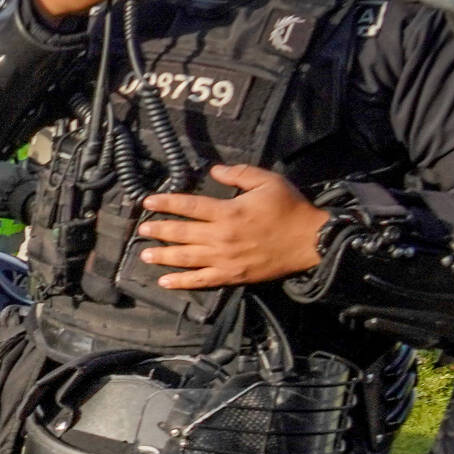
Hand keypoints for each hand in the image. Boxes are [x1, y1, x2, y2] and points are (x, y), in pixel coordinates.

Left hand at [139, 165, 326, 289]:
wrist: (310, 241)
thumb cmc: (290, 208)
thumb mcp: (268, 181)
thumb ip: (239, 174)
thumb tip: (213, 170)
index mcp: (229, 212)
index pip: (190, 206)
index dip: (167, 203)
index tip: (148, 202)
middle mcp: (222, 237)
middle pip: (182, 233)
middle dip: (159, 230)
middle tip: (142, 230)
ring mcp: (225, 259)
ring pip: (186, 258)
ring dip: (163, 256)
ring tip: (145, 254)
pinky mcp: (232, 275)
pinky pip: (201, 280)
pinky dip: (181, 282)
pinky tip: (164, 282)